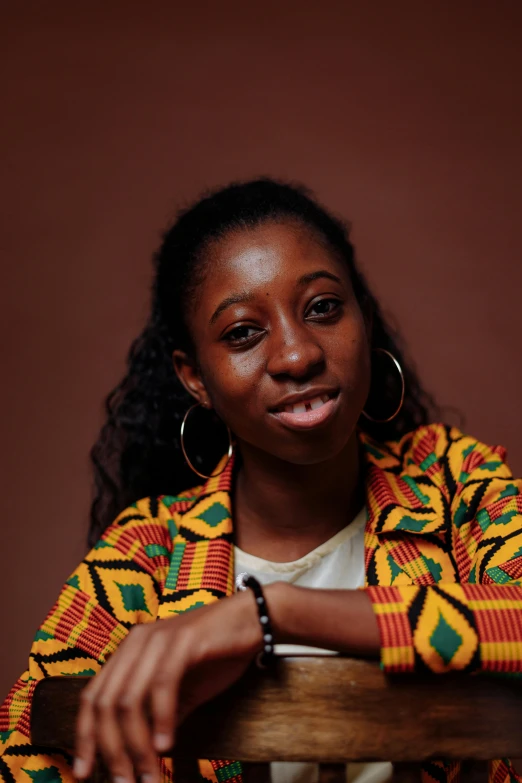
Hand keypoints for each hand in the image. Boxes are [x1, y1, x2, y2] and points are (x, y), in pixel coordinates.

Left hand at [73, 588, 263, 782]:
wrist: (255, 619)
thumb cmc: (219, 653)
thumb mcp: (184, 691)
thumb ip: (160, 716)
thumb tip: (143, 754)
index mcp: (130, 650)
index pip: (93, 696)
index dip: (85, 736)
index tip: (84, 772)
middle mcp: (137, 642)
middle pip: (105, 702)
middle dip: (110, 749)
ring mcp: (159, 639)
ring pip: (130, 699)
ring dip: (136, 744)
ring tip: (146, 775)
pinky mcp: (183, 641)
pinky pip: (162, 685)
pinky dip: (161, 719)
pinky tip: (167, 746)